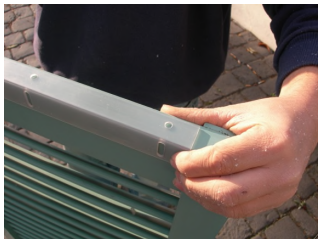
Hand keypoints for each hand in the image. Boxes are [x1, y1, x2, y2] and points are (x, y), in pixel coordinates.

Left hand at [161, 66, 316, 217]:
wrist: (303, 124)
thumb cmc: (269, 116)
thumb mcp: (234, 111)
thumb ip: (198, 116)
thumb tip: (167, 112)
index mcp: (269, 141)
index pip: (221, 160)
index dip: (192, 163)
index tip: (176, 159)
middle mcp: (279, 170)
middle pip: (225, 191)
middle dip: (193, 185)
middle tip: (178, 173)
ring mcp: (280, 188)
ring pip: (231, 206)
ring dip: (202, 197)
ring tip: (187, 182)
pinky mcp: (277, 198)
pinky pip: (240, 210)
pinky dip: (217, 203)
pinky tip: (204, 190)